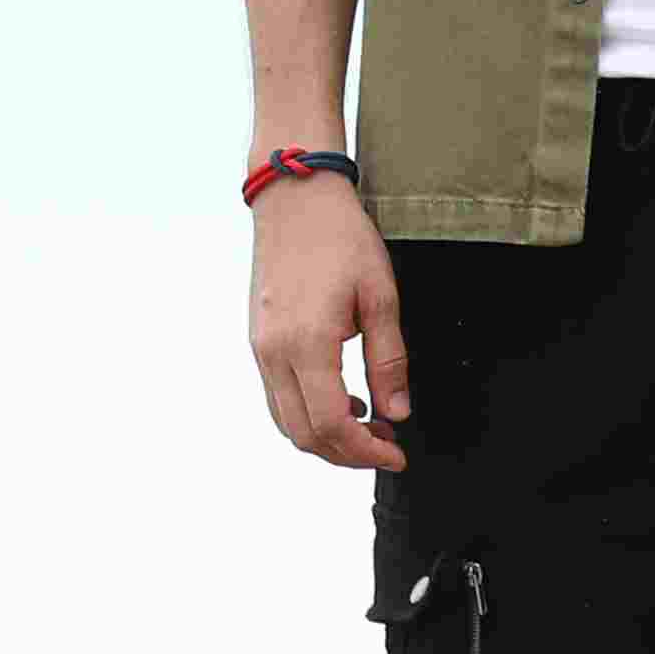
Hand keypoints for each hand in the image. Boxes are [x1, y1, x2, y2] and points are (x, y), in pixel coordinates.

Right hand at [248, 174, 409, 469]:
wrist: (294, 199)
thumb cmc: (339, 237)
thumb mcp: (380, 296)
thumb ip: (389, 360)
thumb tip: (396, 411)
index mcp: (307, 342)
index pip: (331, 424)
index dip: (365, 451)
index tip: (395, 453)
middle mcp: (274, 352)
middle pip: (304, 434)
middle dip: (348, 454)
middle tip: (386, 445)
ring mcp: (261, 348)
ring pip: (286, 422)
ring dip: (326, 437)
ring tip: (367, 425)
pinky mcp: (258, 341)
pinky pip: (278, 397)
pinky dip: (308, 414)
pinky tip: (340, 400)